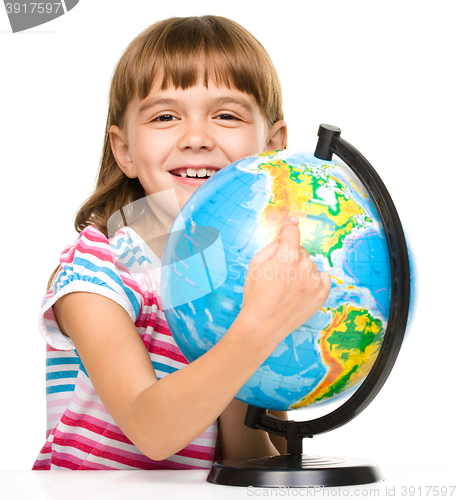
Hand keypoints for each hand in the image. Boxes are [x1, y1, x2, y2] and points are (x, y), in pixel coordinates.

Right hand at [240, 217, 330, 343]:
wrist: (263, 324)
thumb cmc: (256, 295)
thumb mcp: (255, 264)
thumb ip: (271, 246)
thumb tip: (283, 236)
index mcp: (286, 256)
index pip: (292, 232)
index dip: (289, 226)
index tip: (290, 223)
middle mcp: (304, 265)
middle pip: (300, 250)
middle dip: (290, 256)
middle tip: (278, 274)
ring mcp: (315, 280)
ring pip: (310, 264)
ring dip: (301, 270)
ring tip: (287, 287)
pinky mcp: (321, 294)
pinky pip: (323, 277)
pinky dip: (314, 280)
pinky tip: (301, 289)